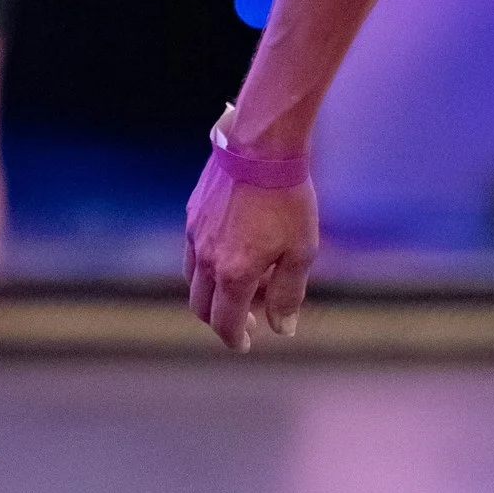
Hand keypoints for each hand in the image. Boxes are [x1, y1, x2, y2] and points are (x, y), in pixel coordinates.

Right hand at [185, 153, 318, 354]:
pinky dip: (206, 266)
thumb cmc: (288, 199)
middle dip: (221, 320)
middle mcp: (207, 259)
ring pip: (192, 279)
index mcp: (233, 273)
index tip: (246, 344)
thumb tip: (282, 328)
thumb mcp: (301, 251)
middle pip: (201, 306)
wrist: (261, 148)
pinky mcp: (192, 214)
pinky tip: (230, 254)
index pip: (225, 322)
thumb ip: (288, 294)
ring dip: (212, 293)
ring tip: (242, 287)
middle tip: (245, 322)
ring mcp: (194, 235)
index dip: (235, 339)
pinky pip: (192, 252)